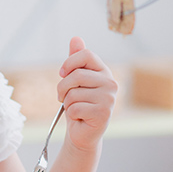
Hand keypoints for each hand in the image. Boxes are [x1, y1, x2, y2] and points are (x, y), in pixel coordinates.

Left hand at [57, 37, 116, 151]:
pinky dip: (71, 115)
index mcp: (104, 71)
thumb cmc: (79, 104)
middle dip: (62, 88)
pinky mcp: (103, 113)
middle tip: (62, 97)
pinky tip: (80, 118)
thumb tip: (76, 38)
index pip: (86, 55)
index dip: (69, 63)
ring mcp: (109, 98)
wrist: (83, 133)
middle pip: (76, 75)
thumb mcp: (74, 81)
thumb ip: (76, 60)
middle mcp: (110, 83)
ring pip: (73, 94)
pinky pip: (75, 108)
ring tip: (75, 108)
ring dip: (67, 104)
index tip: (62, 74)